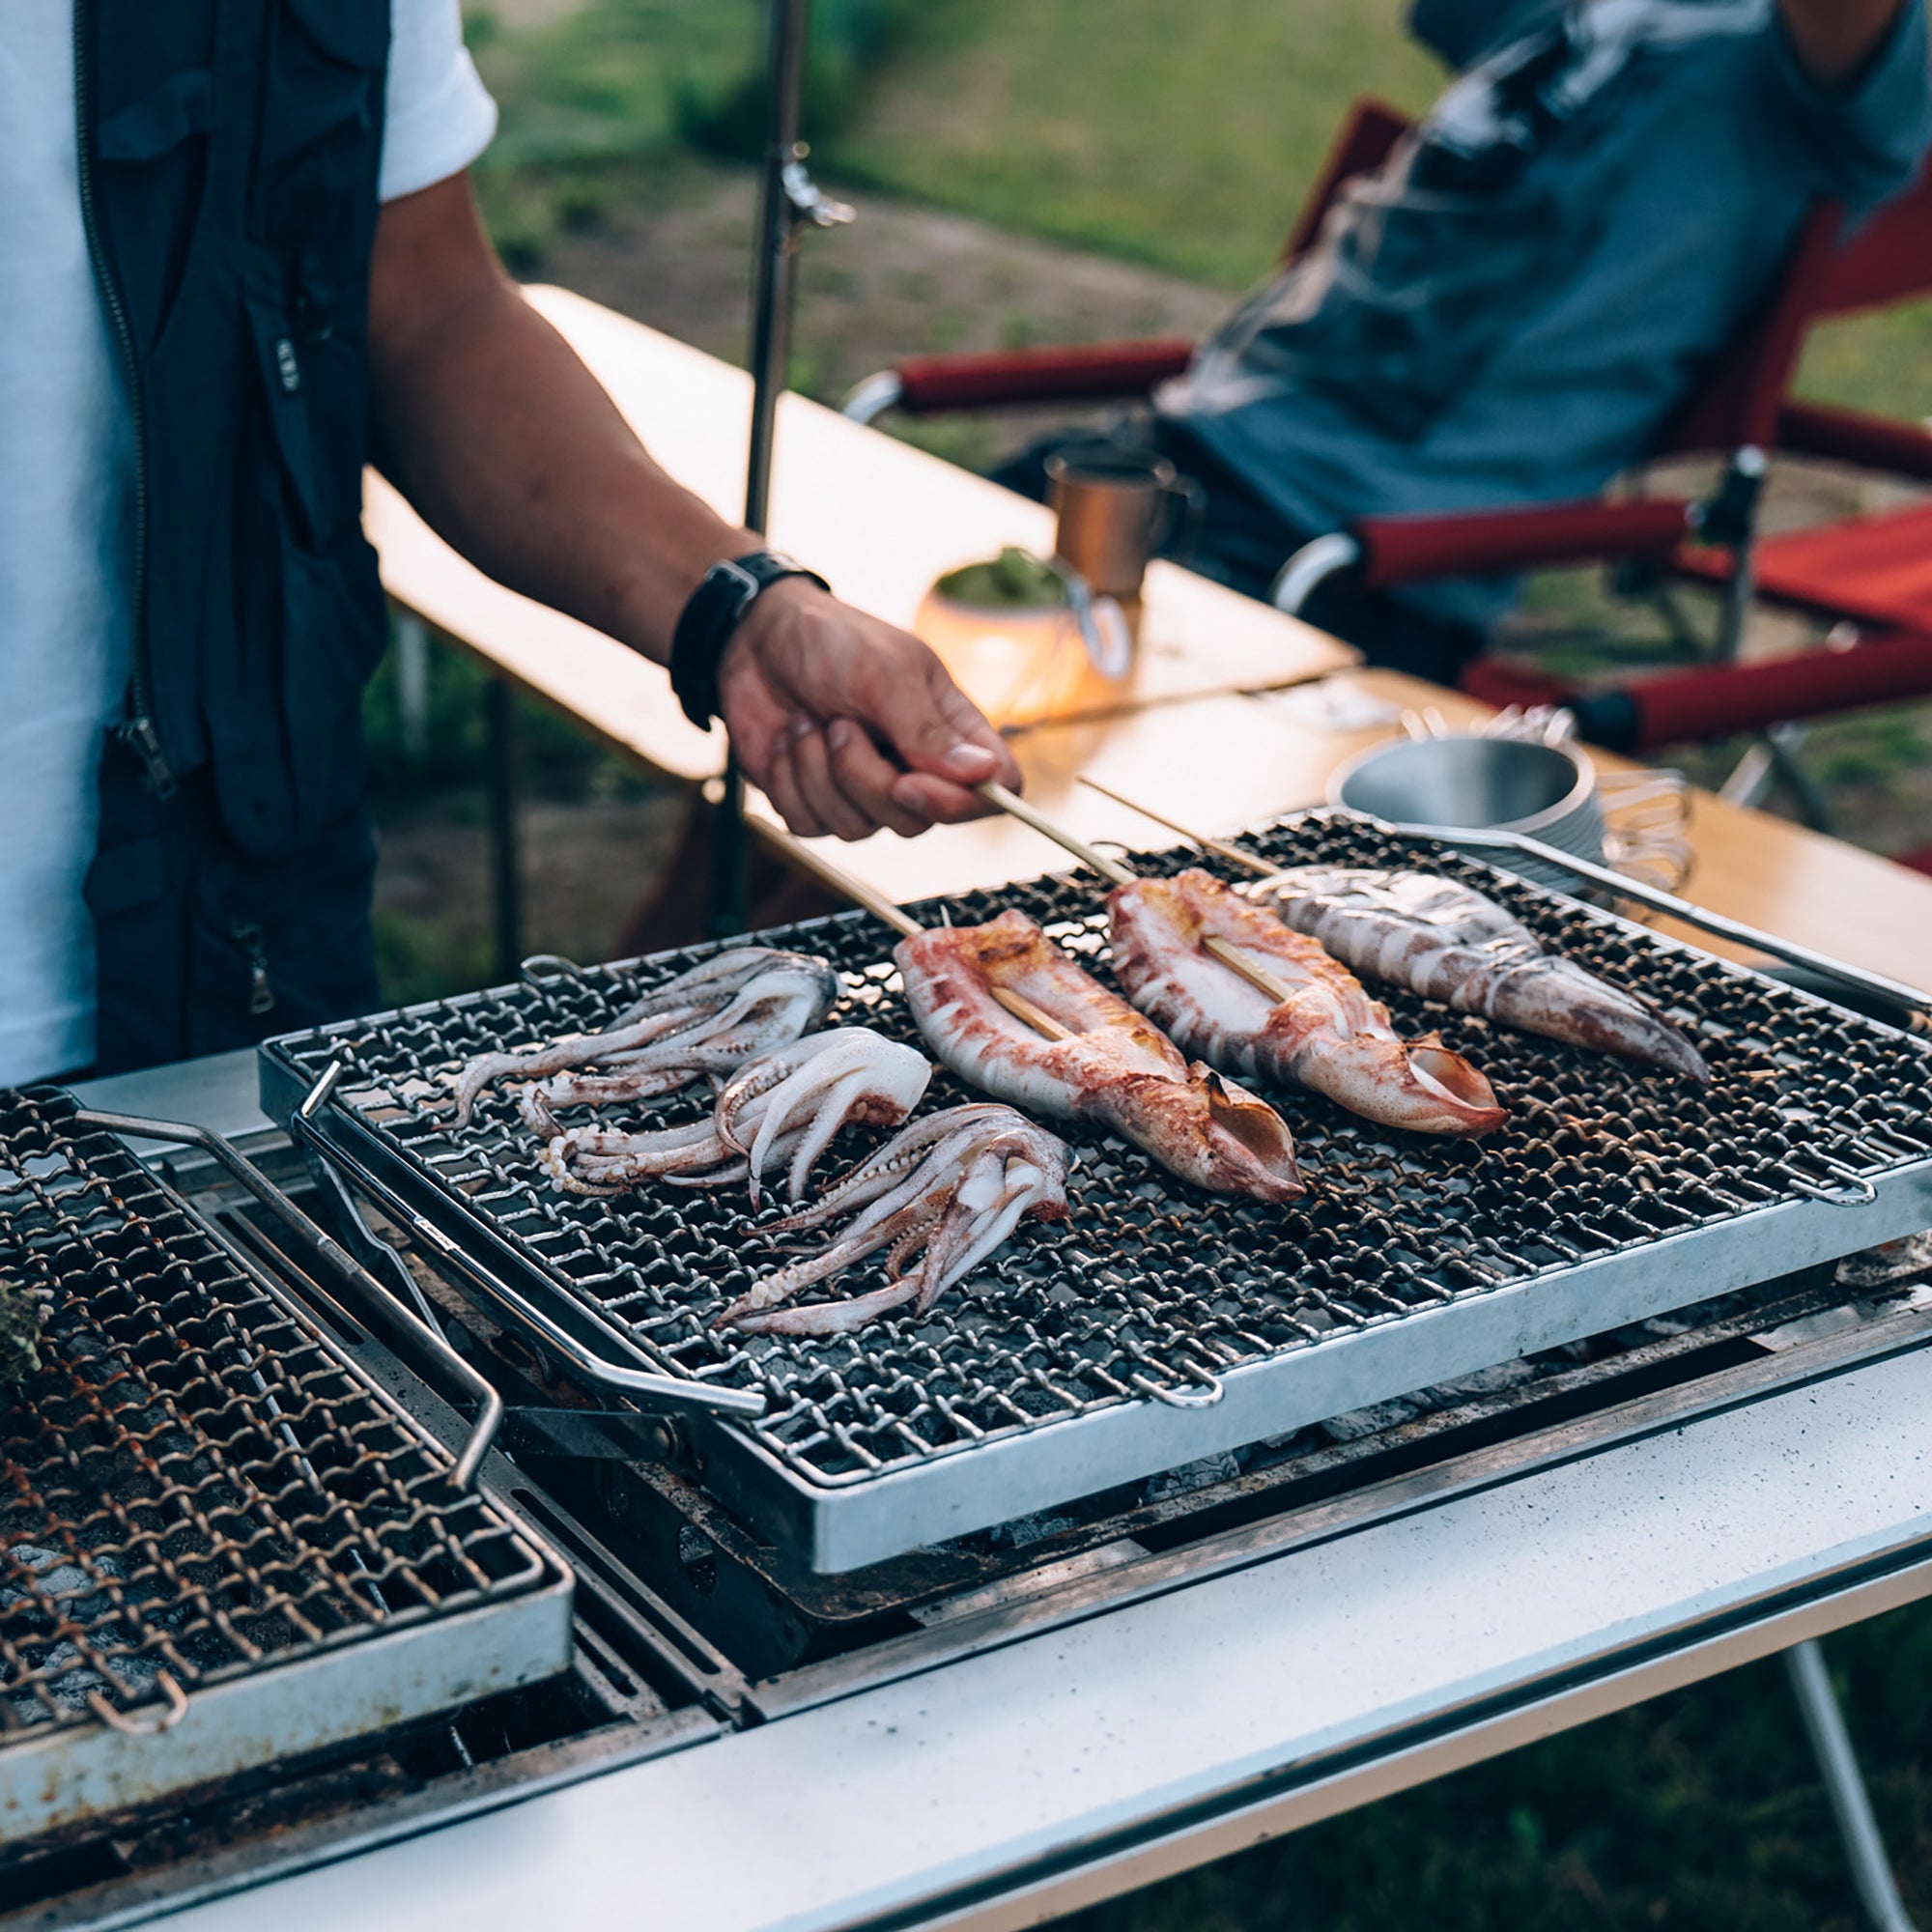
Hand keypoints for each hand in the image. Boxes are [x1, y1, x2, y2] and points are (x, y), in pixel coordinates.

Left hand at [716, 580, 1023, 839]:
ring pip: (858, 829)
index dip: (962, 803)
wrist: (755, 639)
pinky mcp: (818, 804)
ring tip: (809, 722)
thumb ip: (928, 730)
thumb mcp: (885, 673)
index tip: (909, 782)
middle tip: (838, 724)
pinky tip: (788, 740)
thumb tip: (985, 774)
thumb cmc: (832, 642)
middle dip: (865, 778)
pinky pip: (811, 825)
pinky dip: (790, 781)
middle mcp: (916, 770)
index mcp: (952, 732)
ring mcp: (866, 792)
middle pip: (918, 820)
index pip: (997, 790)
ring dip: (819, 772)